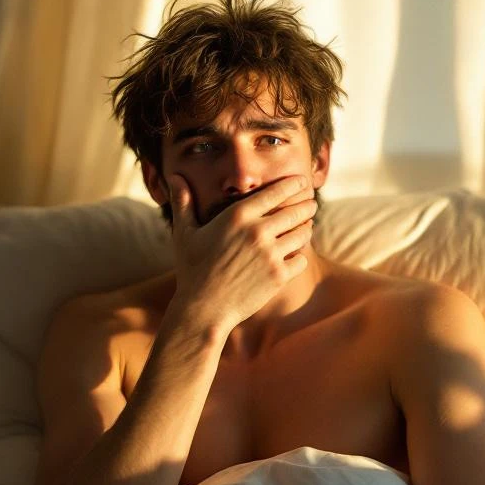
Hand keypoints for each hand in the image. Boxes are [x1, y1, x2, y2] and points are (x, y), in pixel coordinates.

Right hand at [168, 173, 316, 331]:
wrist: (203, 309)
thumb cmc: (192, 270)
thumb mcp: (184, 233)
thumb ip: (183, 202)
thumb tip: (173, 175)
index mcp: (237, 216)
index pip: (276, 192)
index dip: (293, 185)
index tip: (302, 182)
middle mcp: (257, 232)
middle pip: (296, 211)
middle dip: (307, 206)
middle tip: (311, 204)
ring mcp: (270, 255)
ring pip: (302, 234)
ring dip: (306, 228)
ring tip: (307, 226)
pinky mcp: (279, 276)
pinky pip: (301, 259)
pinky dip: (300, 256)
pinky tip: (297, 254)